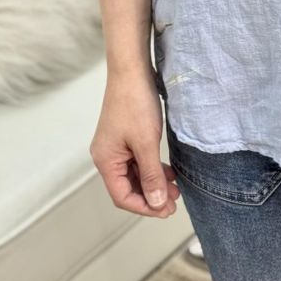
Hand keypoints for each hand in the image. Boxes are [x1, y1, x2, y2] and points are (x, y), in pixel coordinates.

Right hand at [90, 65, 181, 216]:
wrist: (131, 69)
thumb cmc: (135, 103)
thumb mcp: (146, 142)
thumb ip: (151, 175)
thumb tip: (157, 203)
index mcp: (105, 161)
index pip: (122, 196)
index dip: (145, 207)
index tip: (166, 210)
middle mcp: (106, 156)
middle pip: (127, 187)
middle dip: (151, 196)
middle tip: (174, 203)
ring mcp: (114, 145)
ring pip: (134, 174)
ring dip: (153, 182)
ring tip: (175, 189)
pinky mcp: (124, 136)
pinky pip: (136, 160)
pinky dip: (151, 168)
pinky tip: (167, 171)